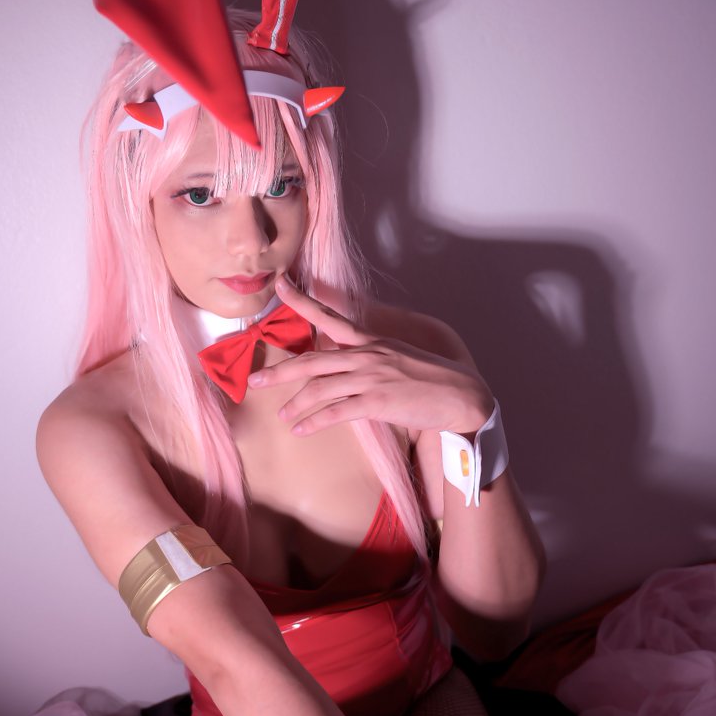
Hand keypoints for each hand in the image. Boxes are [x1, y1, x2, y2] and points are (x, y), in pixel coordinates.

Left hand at [248, 276, 494, 435]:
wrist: (461, 395)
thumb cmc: (429, 379)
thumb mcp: (396, 358)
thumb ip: (368, 358)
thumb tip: (342, 366)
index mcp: (369, 340)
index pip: (329, 315)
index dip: (301, 300)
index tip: (280, 284)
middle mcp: (366, 355)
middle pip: (311, 361)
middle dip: (279, 372)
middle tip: (255, 383)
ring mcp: (370, 378)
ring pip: (319, 389)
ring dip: (296, 405)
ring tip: (284, 416)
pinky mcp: (377, 402)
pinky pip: (335, 412)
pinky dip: (314, 422)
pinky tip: (301, 430)